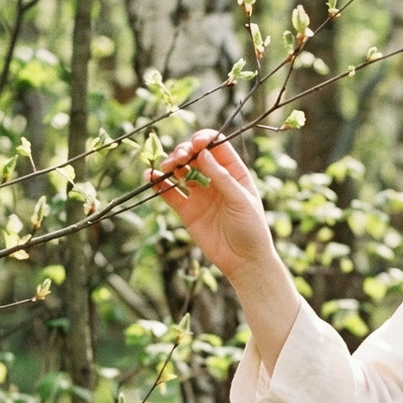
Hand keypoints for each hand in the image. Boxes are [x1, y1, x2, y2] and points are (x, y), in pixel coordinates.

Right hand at [147, 128, 275, 282]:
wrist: (244, 261)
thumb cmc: (251, 228)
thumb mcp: (241, 200)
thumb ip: (221, 178)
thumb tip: (203, 154)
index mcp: (234, 172)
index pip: (217, 147)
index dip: (204, 140)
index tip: (195, 143)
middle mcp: (216, 180)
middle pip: (195, 156)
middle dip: (185, 151)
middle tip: (180, 158)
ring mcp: (200, 194)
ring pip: (181, 171)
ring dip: (171, 164)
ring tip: (167, 167)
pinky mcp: (187, 211)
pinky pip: (170, 193)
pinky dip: (159, 184)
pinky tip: (150, 177)